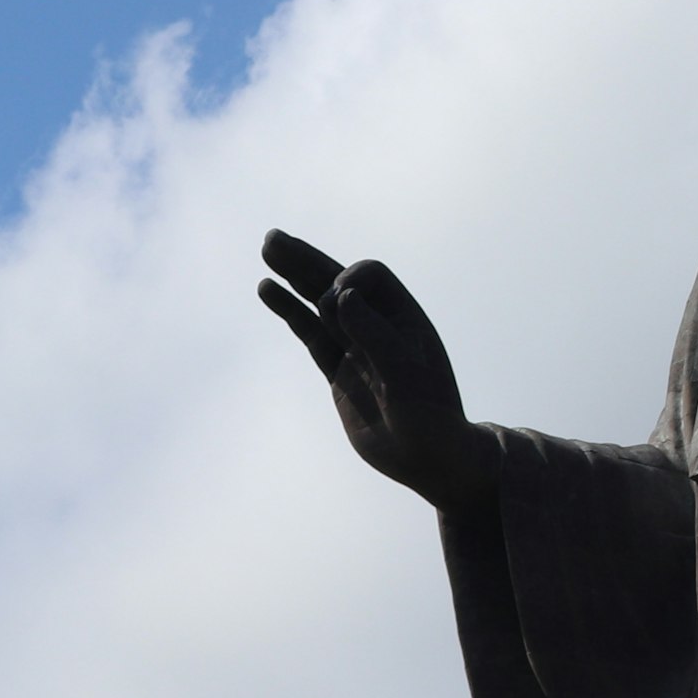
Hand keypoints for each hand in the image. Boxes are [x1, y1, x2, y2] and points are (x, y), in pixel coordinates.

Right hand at [258, 230, 498, 515]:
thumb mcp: (406, 375)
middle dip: (307, 259)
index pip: (370, 277)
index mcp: (404, 317)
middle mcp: (379, 326)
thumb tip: (341, 295)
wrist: (429, 458)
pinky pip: (309, 334)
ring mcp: (356, 347)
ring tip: (267, 247)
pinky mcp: (338, 371)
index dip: (348, 280)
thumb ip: (374, 334)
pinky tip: (268, 289)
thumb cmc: (430, 416)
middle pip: (338, 280)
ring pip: (318, 303)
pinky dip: (289, 311)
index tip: (338, 303)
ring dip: (294, 276)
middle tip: (272, 239)